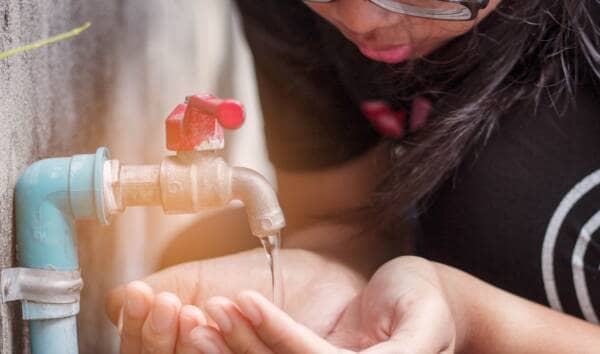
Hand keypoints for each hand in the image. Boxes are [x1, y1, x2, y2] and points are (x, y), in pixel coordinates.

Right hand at [105, 247, 366, 353]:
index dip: (143, 337)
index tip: (138, 299)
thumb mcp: (210, 281)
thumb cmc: (271, 280)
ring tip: (190, 305)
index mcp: (205, 351)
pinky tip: (241, 303)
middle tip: (161, 303)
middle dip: (163, 343)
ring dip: (202, 343)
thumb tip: (117, 303)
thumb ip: (171, 289)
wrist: (331, 267)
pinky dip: (257, 334)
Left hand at [202, 256, 458, 353]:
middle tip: (207, 313)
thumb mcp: (425, 320)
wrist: (428, 306)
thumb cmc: (426, 302)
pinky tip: (213, 331)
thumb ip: (408, 347)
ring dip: (231, 351)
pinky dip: (242, 350)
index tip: (243, 301)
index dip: (278, 333)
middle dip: (242, 346)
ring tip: (200, 321)